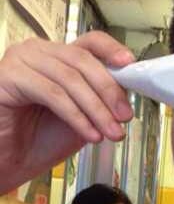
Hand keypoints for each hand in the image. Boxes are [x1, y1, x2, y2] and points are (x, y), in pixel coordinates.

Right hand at [0, 31, 133, 192]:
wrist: (9, 162)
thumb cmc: (41, 138)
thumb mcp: (84, 115)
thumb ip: (101, 99)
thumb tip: (128, 94)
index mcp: (58, 56)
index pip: (90, 42)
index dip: (112, 50)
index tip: (131, 65)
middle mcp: (38, 52)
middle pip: (83, 60)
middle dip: (110, 91)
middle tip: (125, 116)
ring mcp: (20, 61)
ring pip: (70, 79)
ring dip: (97, 109)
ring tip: (112, 132)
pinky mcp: (7, 77)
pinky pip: (52, 94)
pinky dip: (77, 116)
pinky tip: (90, 134)